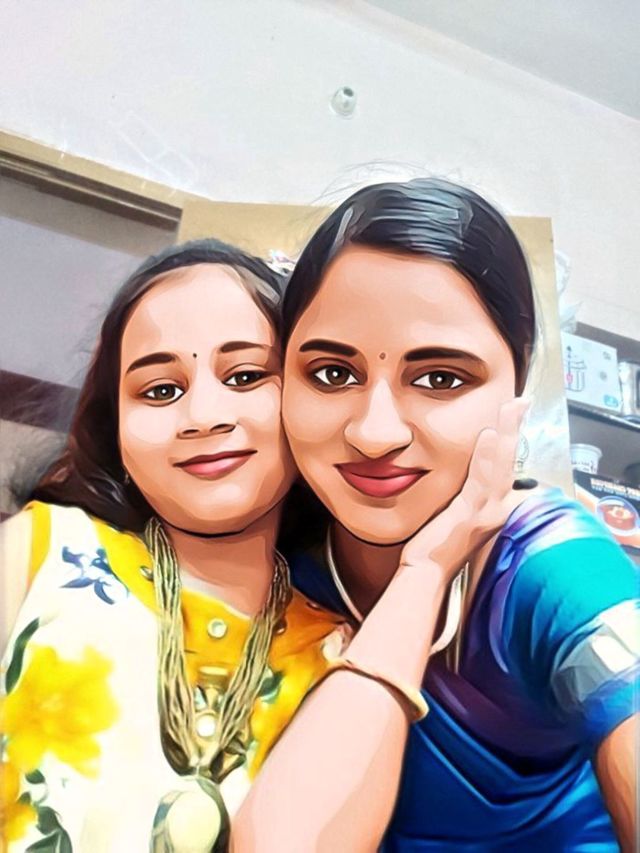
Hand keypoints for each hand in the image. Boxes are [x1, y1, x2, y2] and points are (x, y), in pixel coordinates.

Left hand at [398, 398, 529, 582]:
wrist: (425, 572)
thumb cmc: (436, 546)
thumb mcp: (456, 512)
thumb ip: (465, 490)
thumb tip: (466, 468)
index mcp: (493, 505)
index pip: (507, 465)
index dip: (511, 438)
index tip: (514, 412)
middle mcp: (496, 508)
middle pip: (510, 460)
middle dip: (515, 427)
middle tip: (522, 399)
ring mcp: (486, 512)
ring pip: (501, 466)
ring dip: (507, 434)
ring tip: (512, 407)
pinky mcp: (470, 516)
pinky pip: (481, 482)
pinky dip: (487, 457)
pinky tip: (489, 436)